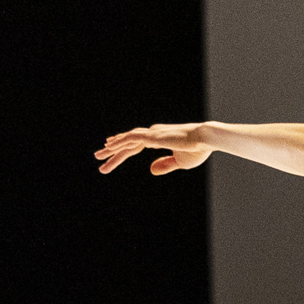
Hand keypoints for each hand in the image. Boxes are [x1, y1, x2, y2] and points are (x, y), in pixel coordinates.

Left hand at [98, 123, 215, 175]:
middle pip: (128, 142)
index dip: (125, 147)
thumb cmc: (198, 150)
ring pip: (126, 142)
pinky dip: (118, 143)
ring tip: (98, 156)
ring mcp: (152, 134)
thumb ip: (165, 165)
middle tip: (99, 156)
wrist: (206, 140)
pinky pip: (130, 139)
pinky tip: (108, 146)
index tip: (113, 148)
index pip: (138, 143)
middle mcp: (154, 134)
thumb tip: (150, 170)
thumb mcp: (181, 162)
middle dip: (113, 150)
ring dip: (111, 150)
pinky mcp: (151, 136)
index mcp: (161, 138)